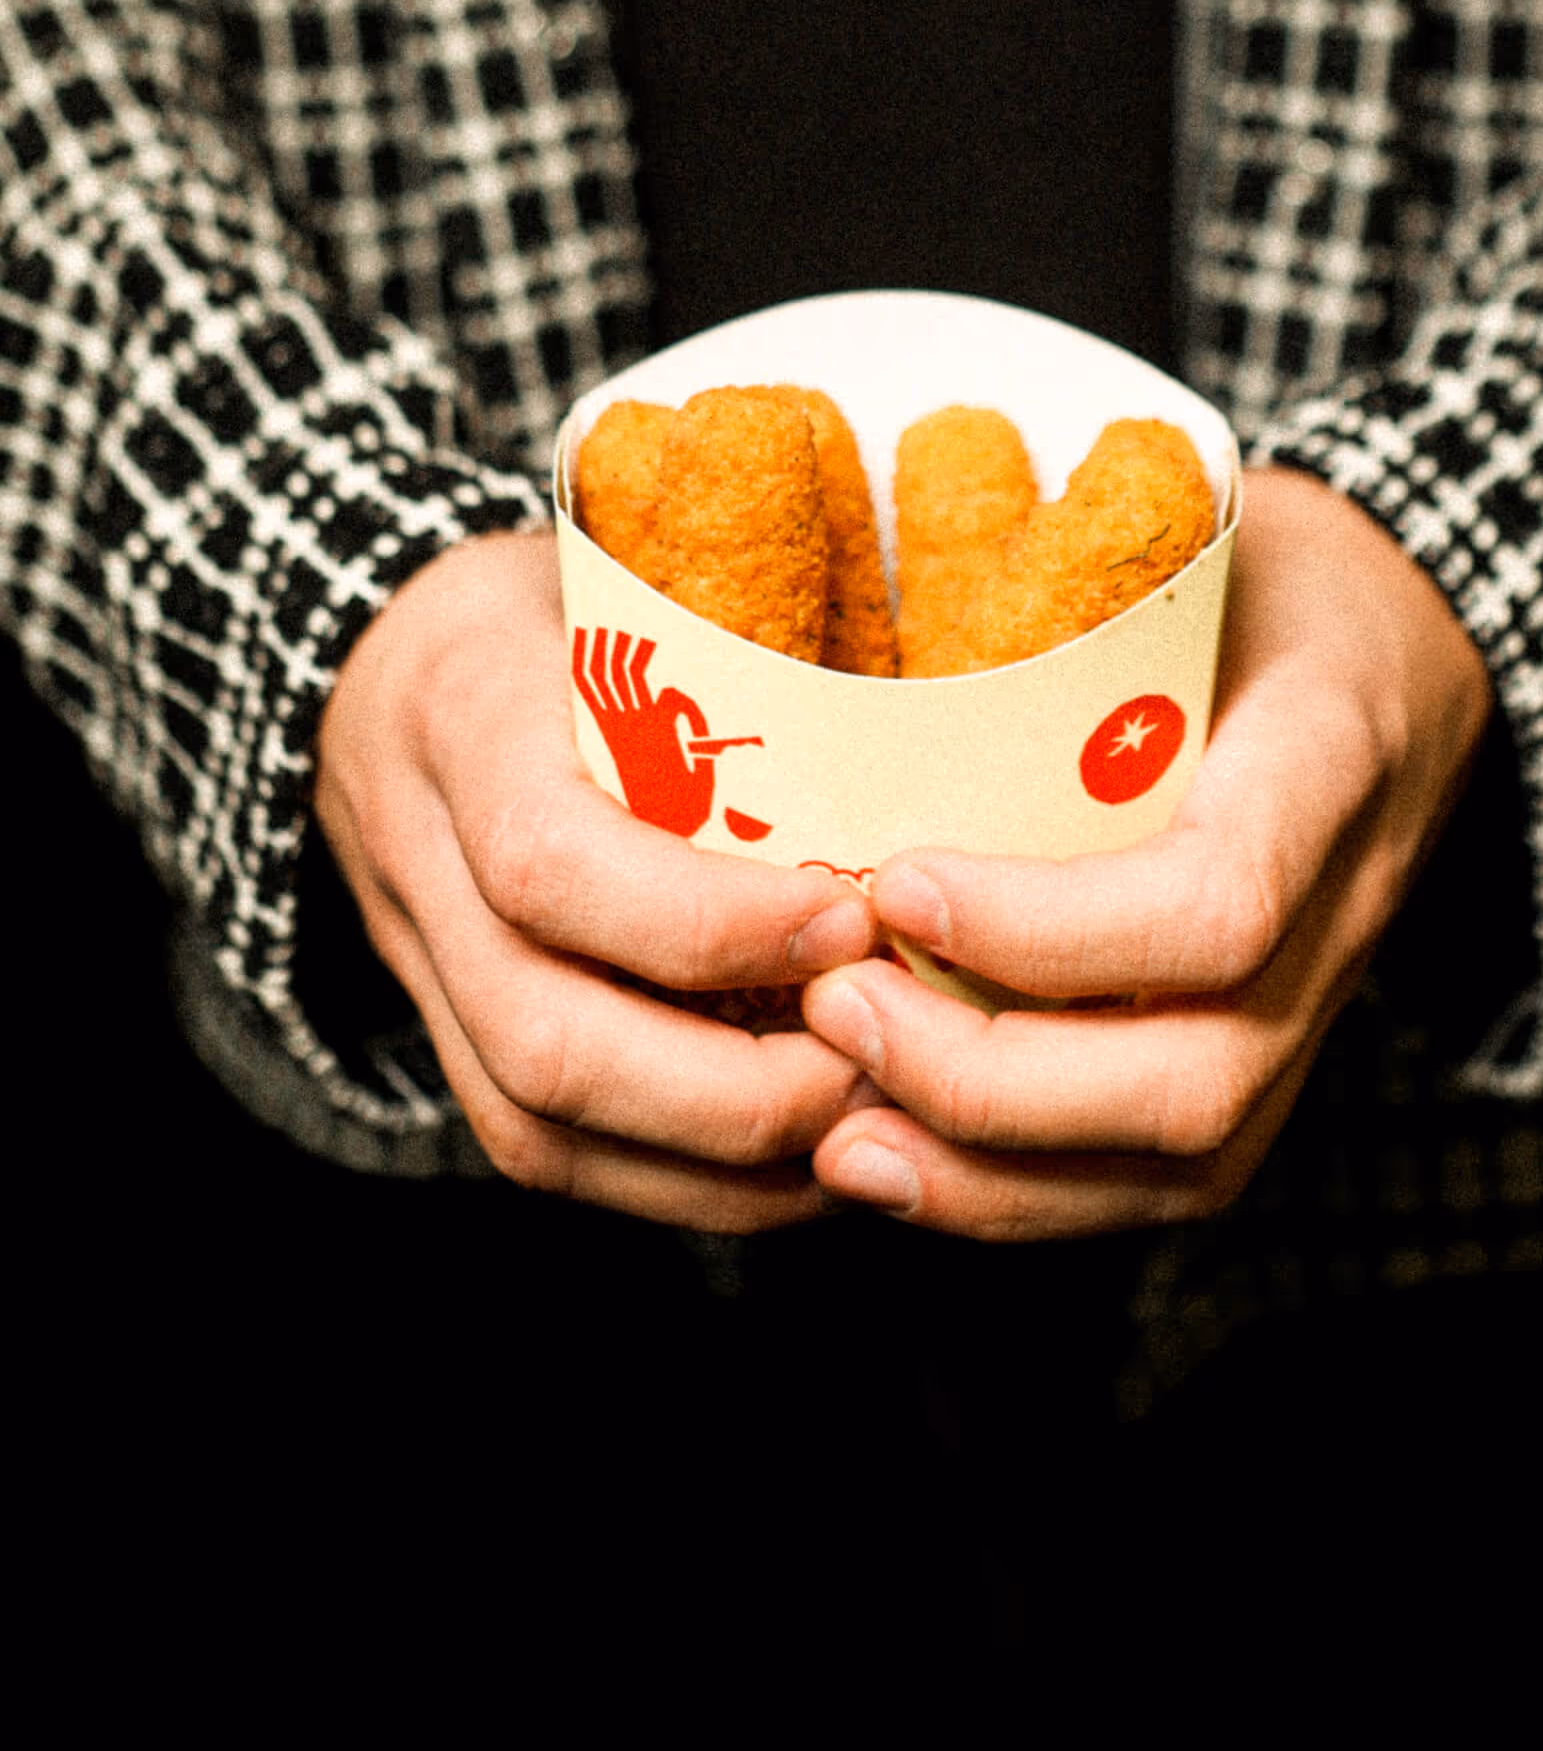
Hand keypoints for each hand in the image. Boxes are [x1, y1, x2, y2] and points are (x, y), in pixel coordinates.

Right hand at [314, 532, 877, 1230]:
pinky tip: (805, 1160)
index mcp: (465, 719)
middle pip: (544, 1038)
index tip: (853, 918)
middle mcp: (419, 862)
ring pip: (540, 1126)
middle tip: (886, 1059)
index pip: (549, 859)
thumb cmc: (548, 606)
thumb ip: (739, 641)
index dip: (703, 921)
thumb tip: (945, 711)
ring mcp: (421, 967)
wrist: (378, 662)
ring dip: (724, 1165)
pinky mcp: (447, 1038)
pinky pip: (550, 1152)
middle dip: (735, 1090)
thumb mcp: (627, 577)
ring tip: (868, 1122)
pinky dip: (690, 1184)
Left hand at [804, 467, 1493, 1237]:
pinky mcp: (1275, 1066)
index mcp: (1331, 752)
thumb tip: (846, 601)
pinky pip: (1159, 1181)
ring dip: (986, 1170)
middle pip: (1200, 1077)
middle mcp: (1348, 910)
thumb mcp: (1196, 527)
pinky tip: (889, 1159)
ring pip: (1183, 1161)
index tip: (896, 885)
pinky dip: (1013, 1196)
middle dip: (989, 1081)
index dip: (1053, 930)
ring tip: (832, 1118)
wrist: (1415, 642)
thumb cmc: (1272, 575)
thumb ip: (1063, 570)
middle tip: (831, 1008)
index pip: (1221, 898)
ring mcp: (1321, 1008)